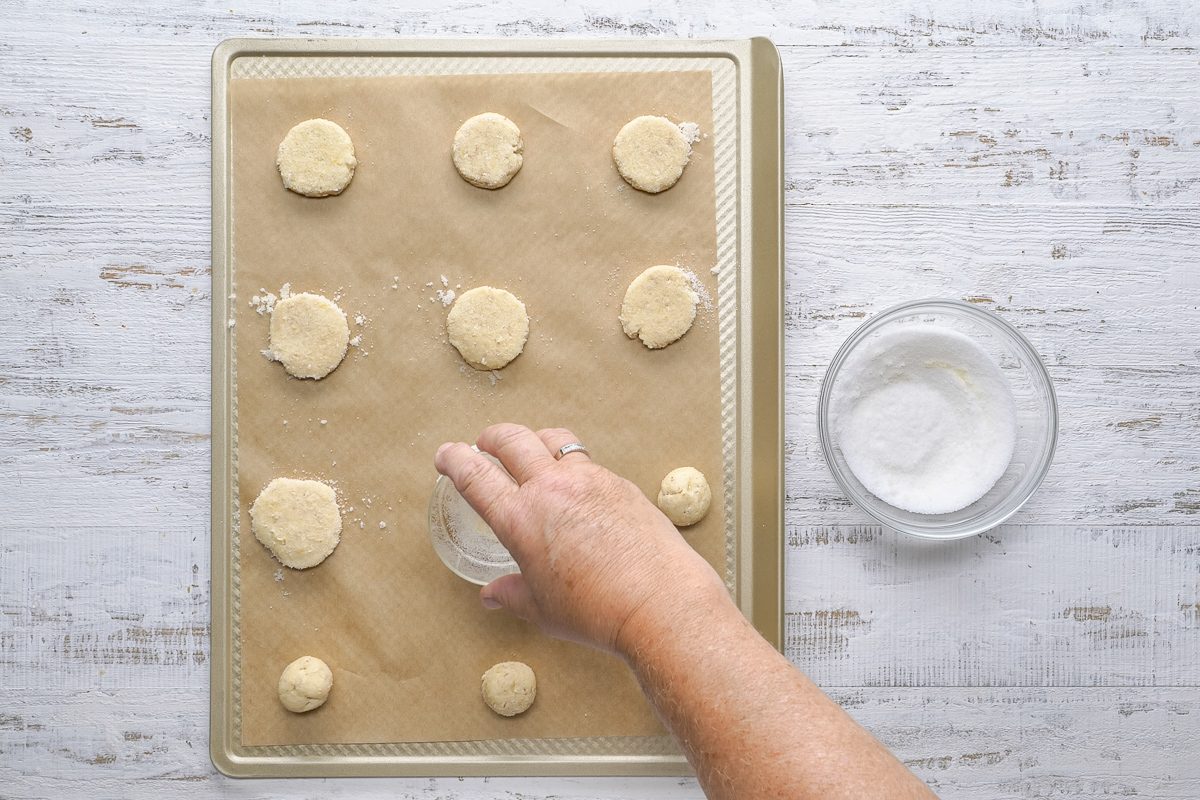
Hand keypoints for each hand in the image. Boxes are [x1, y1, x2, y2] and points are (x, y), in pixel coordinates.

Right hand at [434, 423, 726, 654]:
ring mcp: (589, 480)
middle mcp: (552, 490)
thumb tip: (492, 595)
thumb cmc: (599, 613)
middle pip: (512, 439)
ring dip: (534, 440)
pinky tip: (577, 486)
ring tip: (531, 452)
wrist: (661, 603)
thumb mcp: (543, 609)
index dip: (454, 460)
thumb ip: (513, 594)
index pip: (475, 476)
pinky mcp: (619, 483)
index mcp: (520, 519)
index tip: (447, 455)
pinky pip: (588, 461)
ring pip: (554, 440)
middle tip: (484, 445)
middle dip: (491, 437)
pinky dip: (572, 465)